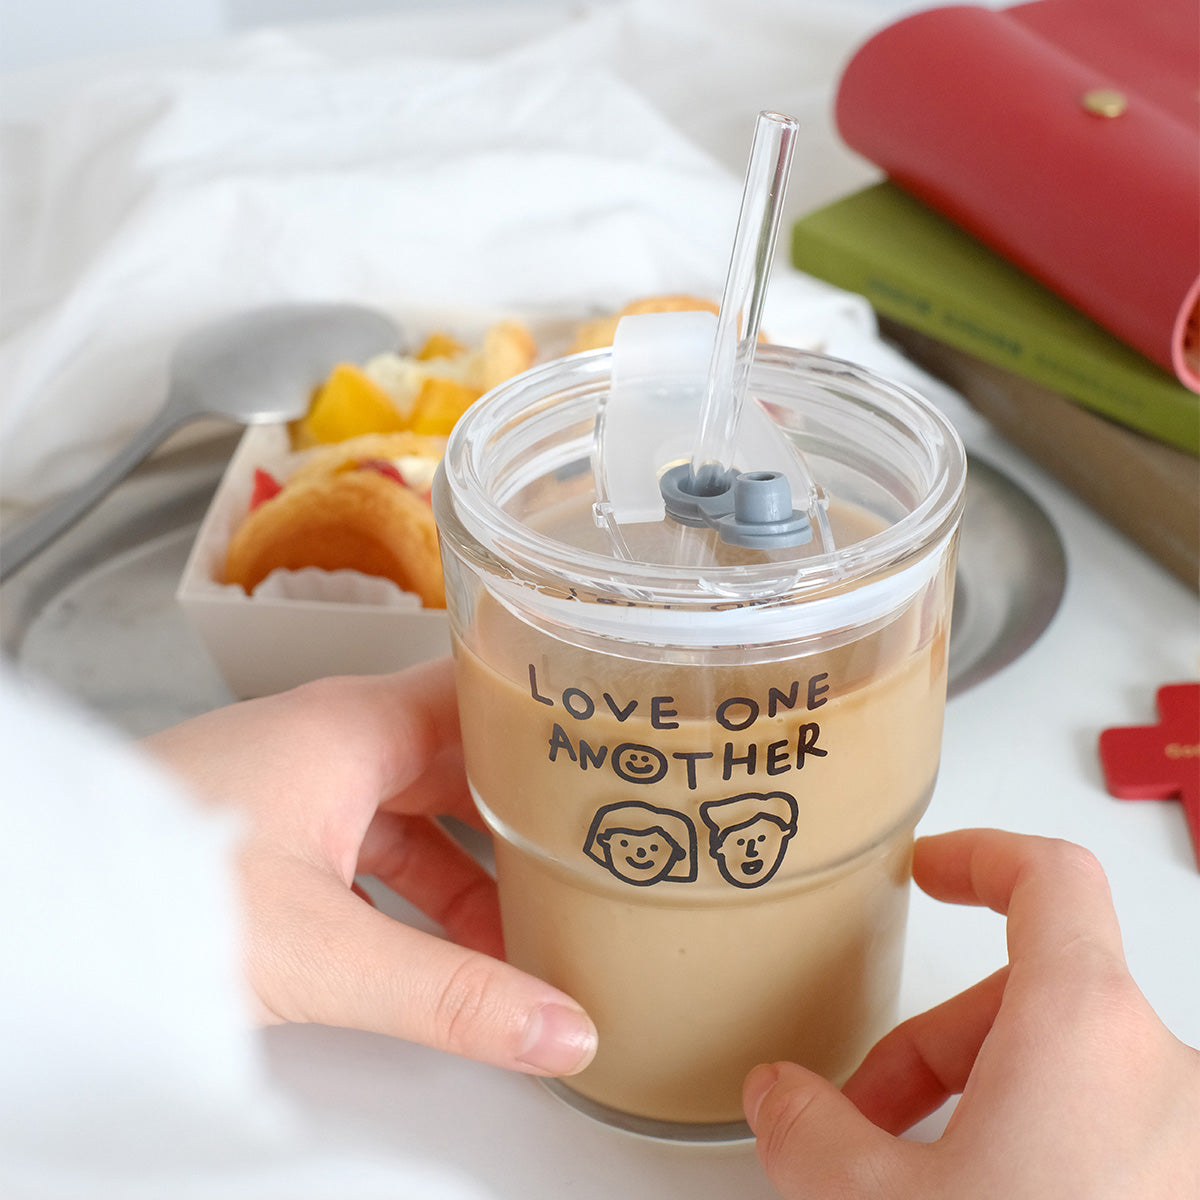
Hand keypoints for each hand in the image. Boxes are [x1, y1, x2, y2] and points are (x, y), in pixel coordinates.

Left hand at [144, 659, 596, 1077]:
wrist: (42, 914)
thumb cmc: (152, 886)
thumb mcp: (324, 950)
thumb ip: (452, 996)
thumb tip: (557, 1027)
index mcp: (355, 725)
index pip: (485, 691)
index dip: (554, 712)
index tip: (618, 744)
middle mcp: (332, 737)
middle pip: (461, 757)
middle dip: (527, 808)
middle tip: (602, 840)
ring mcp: (301, 782)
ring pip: (418, 808)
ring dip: (473, 864)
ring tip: (537, 916)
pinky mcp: (275, 829)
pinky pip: (374, 845)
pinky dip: (418, 888)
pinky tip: (447, 942)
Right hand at [744, 829, 1199, 1198]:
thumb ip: (810, 1133)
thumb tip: (777, 1097)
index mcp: (1088, 1029)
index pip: (1048, 879)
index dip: (978, 856)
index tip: (928, 869)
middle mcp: (1164, 1072)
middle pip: (1033, 995)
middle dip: (933, 1045)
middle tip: (861, 1115)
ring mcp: (1187, 1140)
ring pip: (1067, 1072)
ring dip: (978, 1106)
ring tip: (908, 1181)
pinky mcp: (1186, 1189)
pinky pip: (1109, 1132)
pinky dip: (1036, 1148)